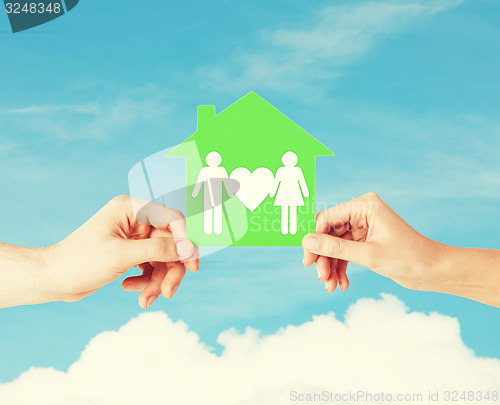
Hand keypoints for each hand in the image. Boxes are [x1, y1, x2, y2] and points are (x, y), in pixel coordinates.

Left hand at [44, 195, 198, 307]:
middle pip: (170, 244)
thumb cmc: (80, 261)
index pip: (172, 219)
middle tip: (168, 292)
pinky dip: (146, 282)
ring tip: (144, 299)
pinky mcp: (131, 254)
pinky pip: (152, 268)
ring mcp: (134, 238)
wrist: (53, 280)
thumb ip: (158, 249)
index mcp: (132, 209)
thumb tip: (188, 248)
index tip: (191, 263)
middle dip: (170, 270)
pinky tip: (129, 288)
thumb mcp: (122, 255)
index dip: (185, 240)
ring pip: (163, 259)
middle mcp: (136, 220)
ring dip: (157, 281)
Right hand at [301, 193, 450, 292]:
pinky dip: (341, 268)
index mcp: (364, 205)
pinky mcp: (365, 241)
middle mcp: (362, 213)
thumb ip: (335, 249)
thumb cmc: (408, 257)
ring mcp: (363, 227)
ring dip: (331, 266)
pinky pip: (345, 253)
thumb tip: (307, 242)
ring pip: (335, 246)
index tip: (308, 261)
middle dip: (324, 257)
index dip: (314, 239)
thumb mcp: (368, 255)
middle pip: (328, 233)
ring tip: (331, 286)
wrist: (433, 271)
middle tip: (321, 278)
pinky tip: (342, 284)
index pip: (327, 218)